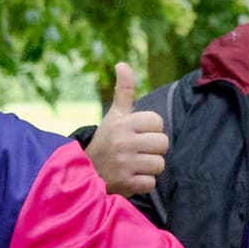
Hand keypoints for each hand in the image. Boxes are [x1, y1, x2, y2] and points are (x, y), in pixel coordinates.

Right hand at [82, 63, 167, 197]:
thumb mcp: (114, 116)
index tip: (138, 134)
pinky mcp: (125, 184)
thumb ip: (124, 90)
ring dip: (149, 167)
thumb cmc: (107, 141)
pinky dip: (143, 183)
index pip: (157, 122)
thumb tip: (123, 63)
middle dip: (153, 149)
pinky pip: (151, 183)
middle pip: (163, 143)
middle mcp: (123, 142)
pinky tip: (131, 178)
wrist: (85, 172)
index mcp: (123, 123)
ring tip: (134, 165)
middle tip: (138, 151)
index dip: (151, 129)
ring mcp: (124, 164)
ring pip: (159, 164)